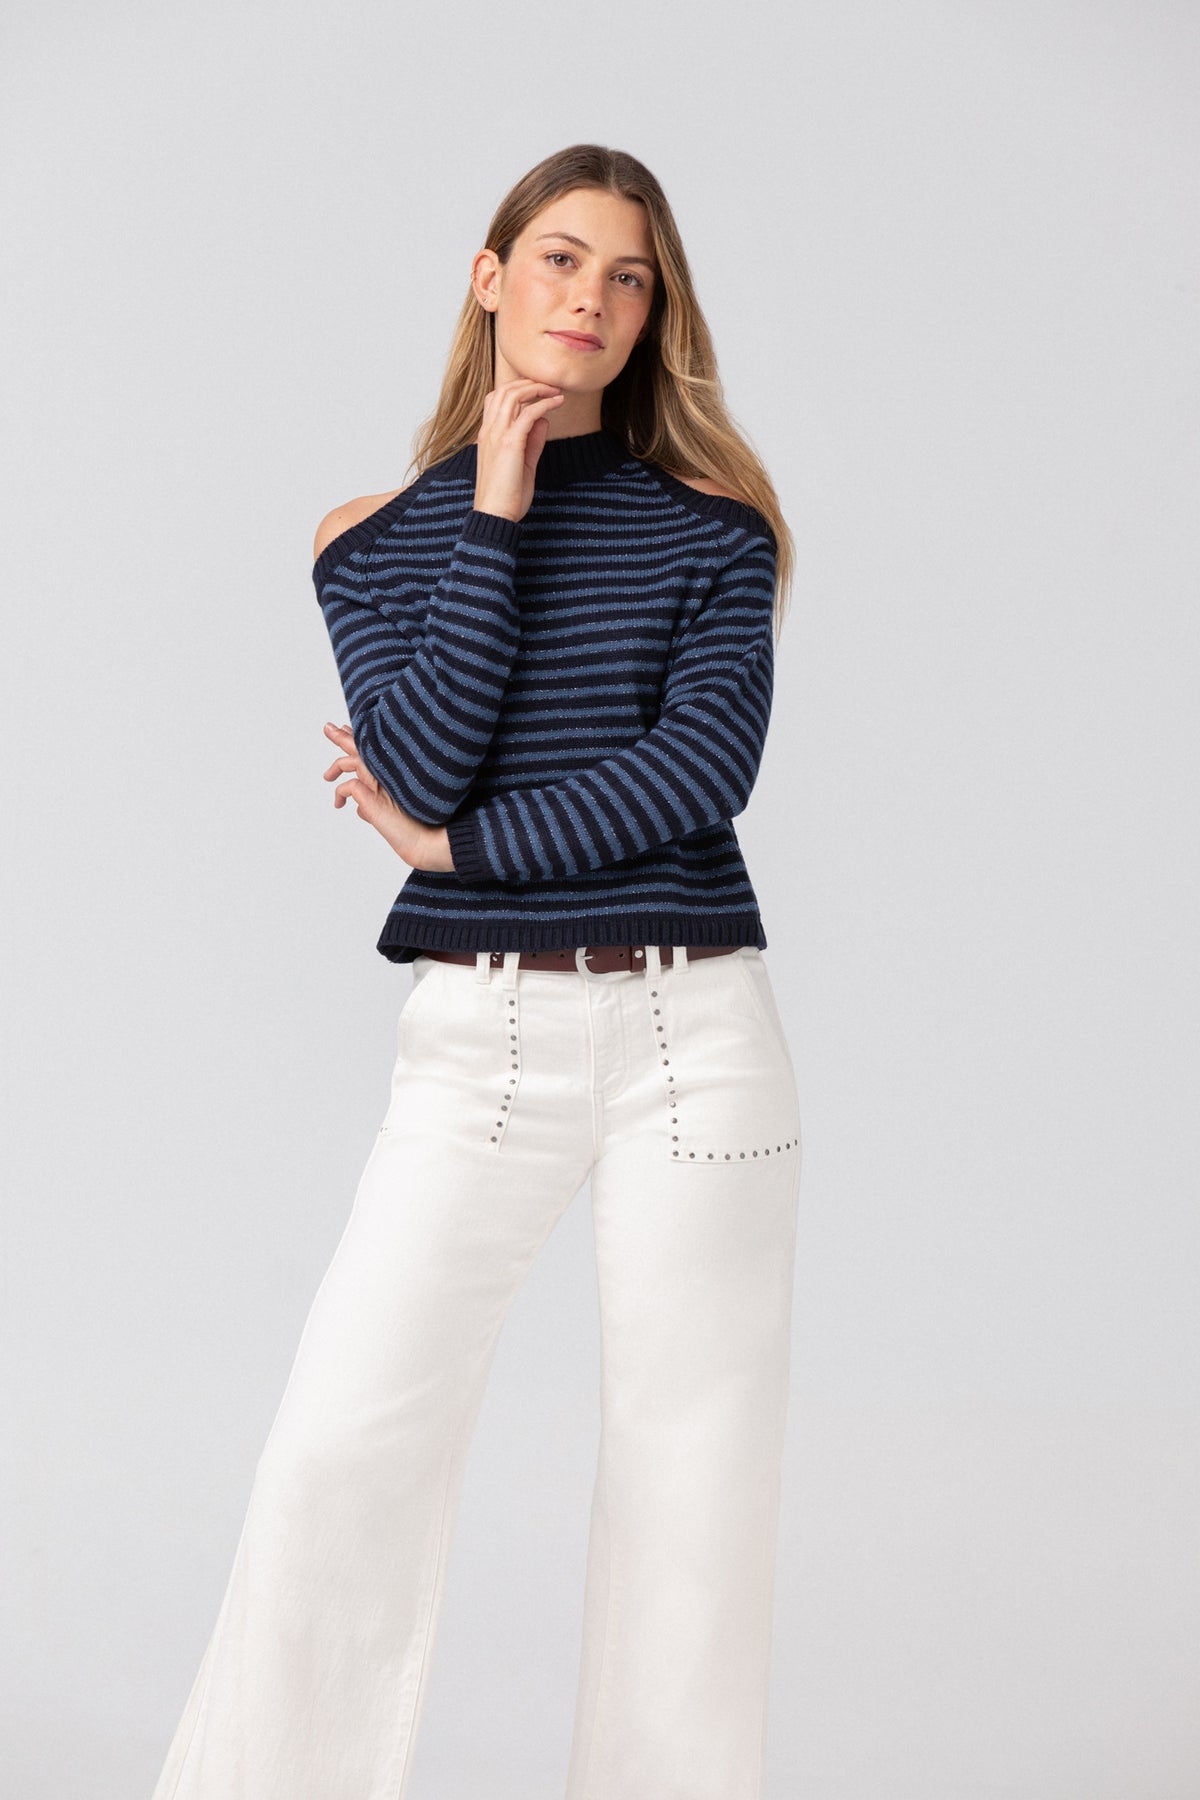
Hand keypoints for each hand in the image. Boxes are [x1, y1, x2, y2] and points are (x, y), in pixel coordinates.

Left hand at [322, 723, 454, 870]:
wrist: (425, 842)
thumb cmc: (416, 828)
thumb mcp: (390, 812)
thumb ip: (374, 805)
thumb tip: (359, 810)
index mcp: (396, 773)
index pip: (374, 751)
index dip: (360, 740)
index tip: (346, 731)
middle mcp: (389, 772)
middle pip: (362, 747)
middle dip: (343, 736)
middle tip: (328, 728)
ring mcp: (381, 782)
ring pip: (352, 761)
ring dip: (336, 766)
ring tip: (327, 776)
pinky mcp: (372, 796)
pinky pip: (349, 786)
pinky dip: (340, 793)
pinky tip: (339, 804)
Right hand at [474, 377, 564, 521]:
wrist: (495, 515)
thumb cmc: (507, 496)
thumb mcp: (523, 464)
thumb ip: (532, 442)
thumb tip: (544, 421)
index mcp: (487, 435)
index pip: (496, 399)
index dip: (517, 389)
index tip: (539, 392)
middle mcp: (489, 430)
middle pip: (505, 390)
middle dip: (529, 383)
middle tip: (550, 386)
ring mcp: (497, 435)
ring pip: (513, 395)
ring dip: (537, 388)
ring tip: (555, 391)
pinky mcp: (510, 443)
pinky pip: (528, 413)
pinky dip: (545, 403)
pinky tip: (558, 402)